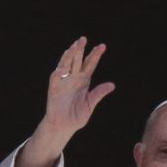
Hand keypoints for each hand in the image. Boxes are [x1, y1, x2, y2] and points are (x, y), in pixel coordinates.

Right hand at [14, 37, 114, 166]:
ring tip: (74, 46)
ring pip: (66, 65)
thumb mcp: (90, 105)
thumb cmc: (76, 117)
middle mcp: (73, 79)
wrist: (63, 127)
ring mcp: (63, 82)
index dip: (95, 55)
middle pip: (77, 61)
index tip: (102, 46)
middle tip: (84, 39)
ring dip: (69, 55)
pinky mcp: (54, 88)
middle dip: (80, 50)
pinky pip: (56, 77)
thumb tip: (112, 85)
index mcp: (84, 82)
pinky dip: (59, 72)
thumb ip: (98, 94)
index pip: (90, 65)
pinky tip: (63, 67)